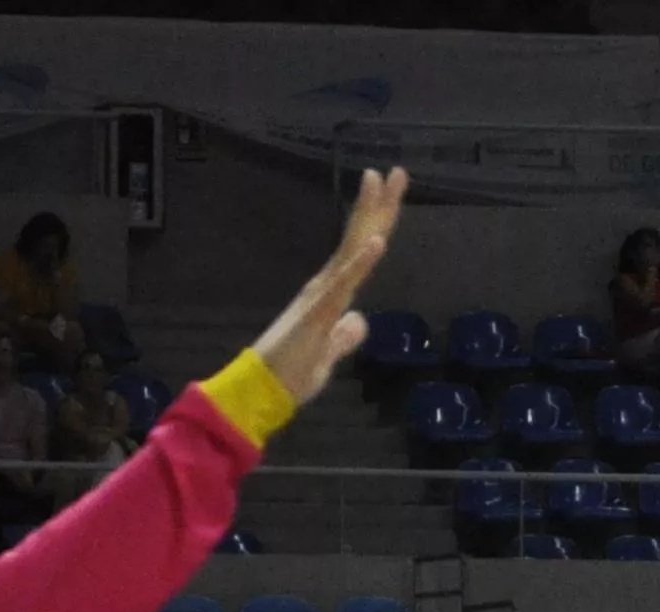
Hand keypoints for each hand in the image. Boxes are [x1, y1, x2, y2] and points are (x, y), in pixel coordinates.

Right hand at [243, 168, 406, 410]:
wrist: (262, 392)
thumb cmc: (290, 375)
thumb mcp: (328, 356)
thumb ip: (344, 337)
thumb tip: (359, 321)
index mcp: (332, 294)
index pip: (362, 251)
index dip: (379, 222)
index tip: (394, 193)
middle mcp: (327, 285)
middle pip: (360, 238)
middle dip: (380, 205)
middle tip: (397, 172)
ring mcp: (322, 295)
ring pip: (352, 249)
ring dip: (368, 216)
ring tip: (382, 183)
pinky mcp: (318, 312)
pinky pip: (343, 283)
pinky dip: (360, 262)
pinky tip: (375, 242)